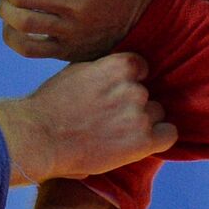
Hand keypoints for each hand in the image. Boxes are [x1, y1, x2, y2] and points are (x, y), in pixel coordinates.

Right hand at [0, 52, 176, 183]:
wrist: (40, 137)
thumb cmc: (51, 104)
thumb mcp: (76, 71)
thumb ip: (102, 68)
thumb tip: (116, 68)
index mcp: (117, 66)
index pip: (140, 67)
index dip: (130, 79)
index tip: (117, 91)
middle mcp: (133, 88)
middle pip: (147, 93)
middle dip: (133, 103)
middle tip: (110, 117)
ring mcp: (139, 115)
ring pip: (156, 114)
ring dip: (142, 122)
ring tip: (115, 133)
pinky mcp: (142, 142)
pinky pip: (168, 134)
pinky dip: (159, 137)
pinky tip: (141, 142)